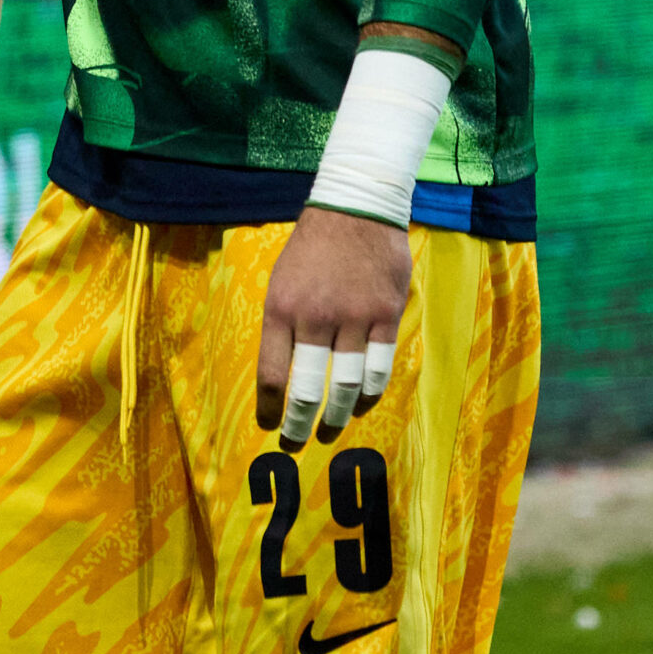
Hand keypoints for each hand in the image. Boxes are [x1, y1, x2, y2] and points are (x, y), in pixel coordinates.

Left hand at [255, 207, 410, 449]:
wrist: (354, 209)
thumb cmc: (311, 249)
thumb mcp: (280, 279)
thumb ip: (282, 322)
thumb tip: (280, 370)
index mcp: (281, 306)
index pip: (271, 370)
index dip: (268, 405)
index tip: (266, 425)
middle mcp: (315, 316)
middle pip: (309, 388)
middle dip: (301, 423)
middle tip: (296, 443)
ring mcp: (354, 317)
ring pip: (347, 385)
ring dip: (338, 417)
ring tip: (330, 432)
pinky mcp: (386, 315)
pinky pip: (379, 367)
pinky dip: (368, 393)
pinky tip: (359, 404)